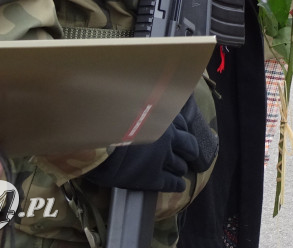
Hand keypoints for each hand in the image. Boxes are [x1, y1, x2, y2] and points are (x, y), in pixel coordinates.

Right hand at [83, 98, 204, 191]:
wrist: (102, 144)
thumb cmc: (110, 122)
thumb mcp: (129, 107)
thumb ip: (139, 110)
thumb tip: (137, 105)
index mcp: (162, 119)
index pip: (182, 124)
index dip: (183, 130)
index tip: (182, 133)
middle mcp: (168, 139)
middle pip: (188, 146)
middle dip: (190, 151)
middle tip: (190, 155)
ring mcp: (162, 159)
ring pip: (180, 165)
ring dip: (181, 168)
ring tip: (180, 170)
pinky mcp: (153, 178)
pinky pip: (171, 183)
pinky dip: (177, 185)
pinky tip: (180, 187)